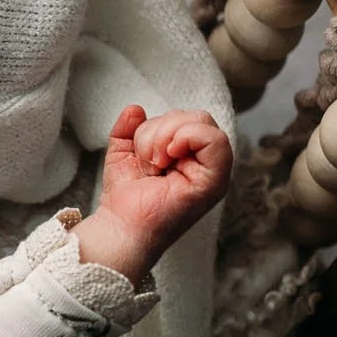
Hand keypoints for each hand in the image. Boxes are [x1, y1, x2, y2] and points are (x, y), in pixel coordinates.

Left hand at [71, 105, 232, 283]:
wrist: (121, 227)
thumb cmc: (125, 198)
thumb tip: (135, 109)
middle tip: (149, 161)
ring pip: (201, 122)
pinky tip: (168, 158)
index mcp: (190, 155)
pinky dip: (186, 138)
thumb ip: (128, 129)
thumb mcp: (123, 154)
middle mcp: (205, 162)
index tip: (145, 153)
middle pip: (196, 116)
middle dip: (161, 130)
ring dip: (165, 137)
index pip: (188, 117)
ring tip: (154, 165)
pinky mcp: (215, 182)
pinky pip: (215, 139)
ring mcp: (214, 172)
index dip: (162, 124)